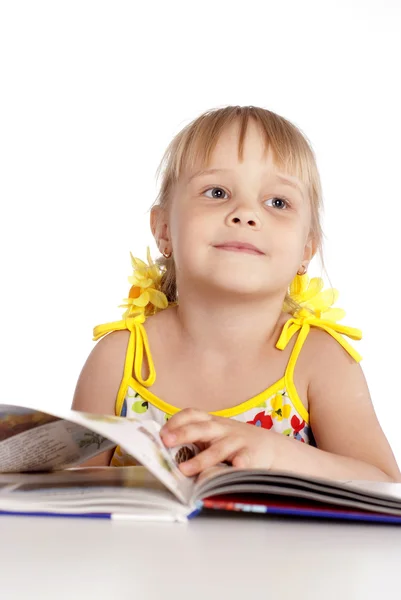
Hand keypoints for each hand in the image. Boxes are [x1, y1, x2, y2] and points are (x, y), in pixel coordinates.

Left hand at [160, 408, 277, 475]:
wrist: (270, 447)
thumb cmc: (234, 443)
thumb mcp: (215, 435)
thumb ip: (195, 441)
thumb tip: (164, 453)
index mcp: (211, 423)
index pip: (191, 414)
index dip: (176, 421)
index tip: (162, 432)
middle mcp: (222, 430)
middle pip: (201, 428)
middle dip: (182, 434)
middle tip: (166, 441)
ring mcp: (237, 442)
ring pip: (218, 449)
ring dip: (200, 459)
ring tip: (185, 469)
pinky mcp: (251, 456)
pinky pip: (244, 460)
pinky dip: (239, 464)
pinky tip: (233, 468)